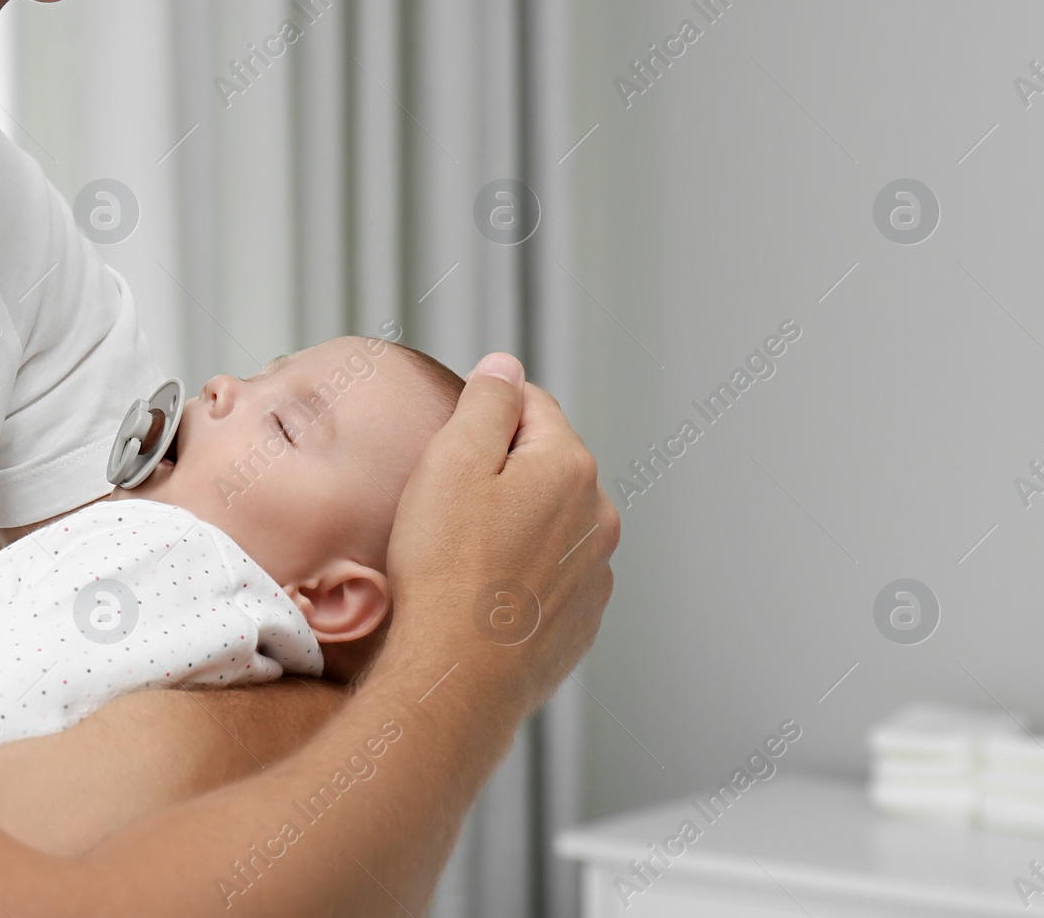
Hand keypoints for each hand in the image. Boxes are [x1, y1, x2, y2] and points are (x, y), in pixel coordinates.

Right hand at [384, 352, 618, 717]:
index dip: (484, 417)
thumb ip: (486, 402)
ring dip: (513, 527)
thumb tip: (506, 367)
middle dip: (500, 475)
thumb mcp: (451, 461)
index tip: (450, 447)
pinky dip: (520, 578)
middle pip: (543, 467)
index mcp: (570, 466)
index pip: (530, 407)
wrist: (458, 676)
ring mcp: (594, 575)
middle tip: (445, 508)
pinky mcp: (580, 622)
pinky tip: (480, 595)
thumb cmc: (446, 569)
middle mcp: (598, 517)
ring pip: (548, 525)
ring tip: (461, 558)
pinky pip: (549, 579)